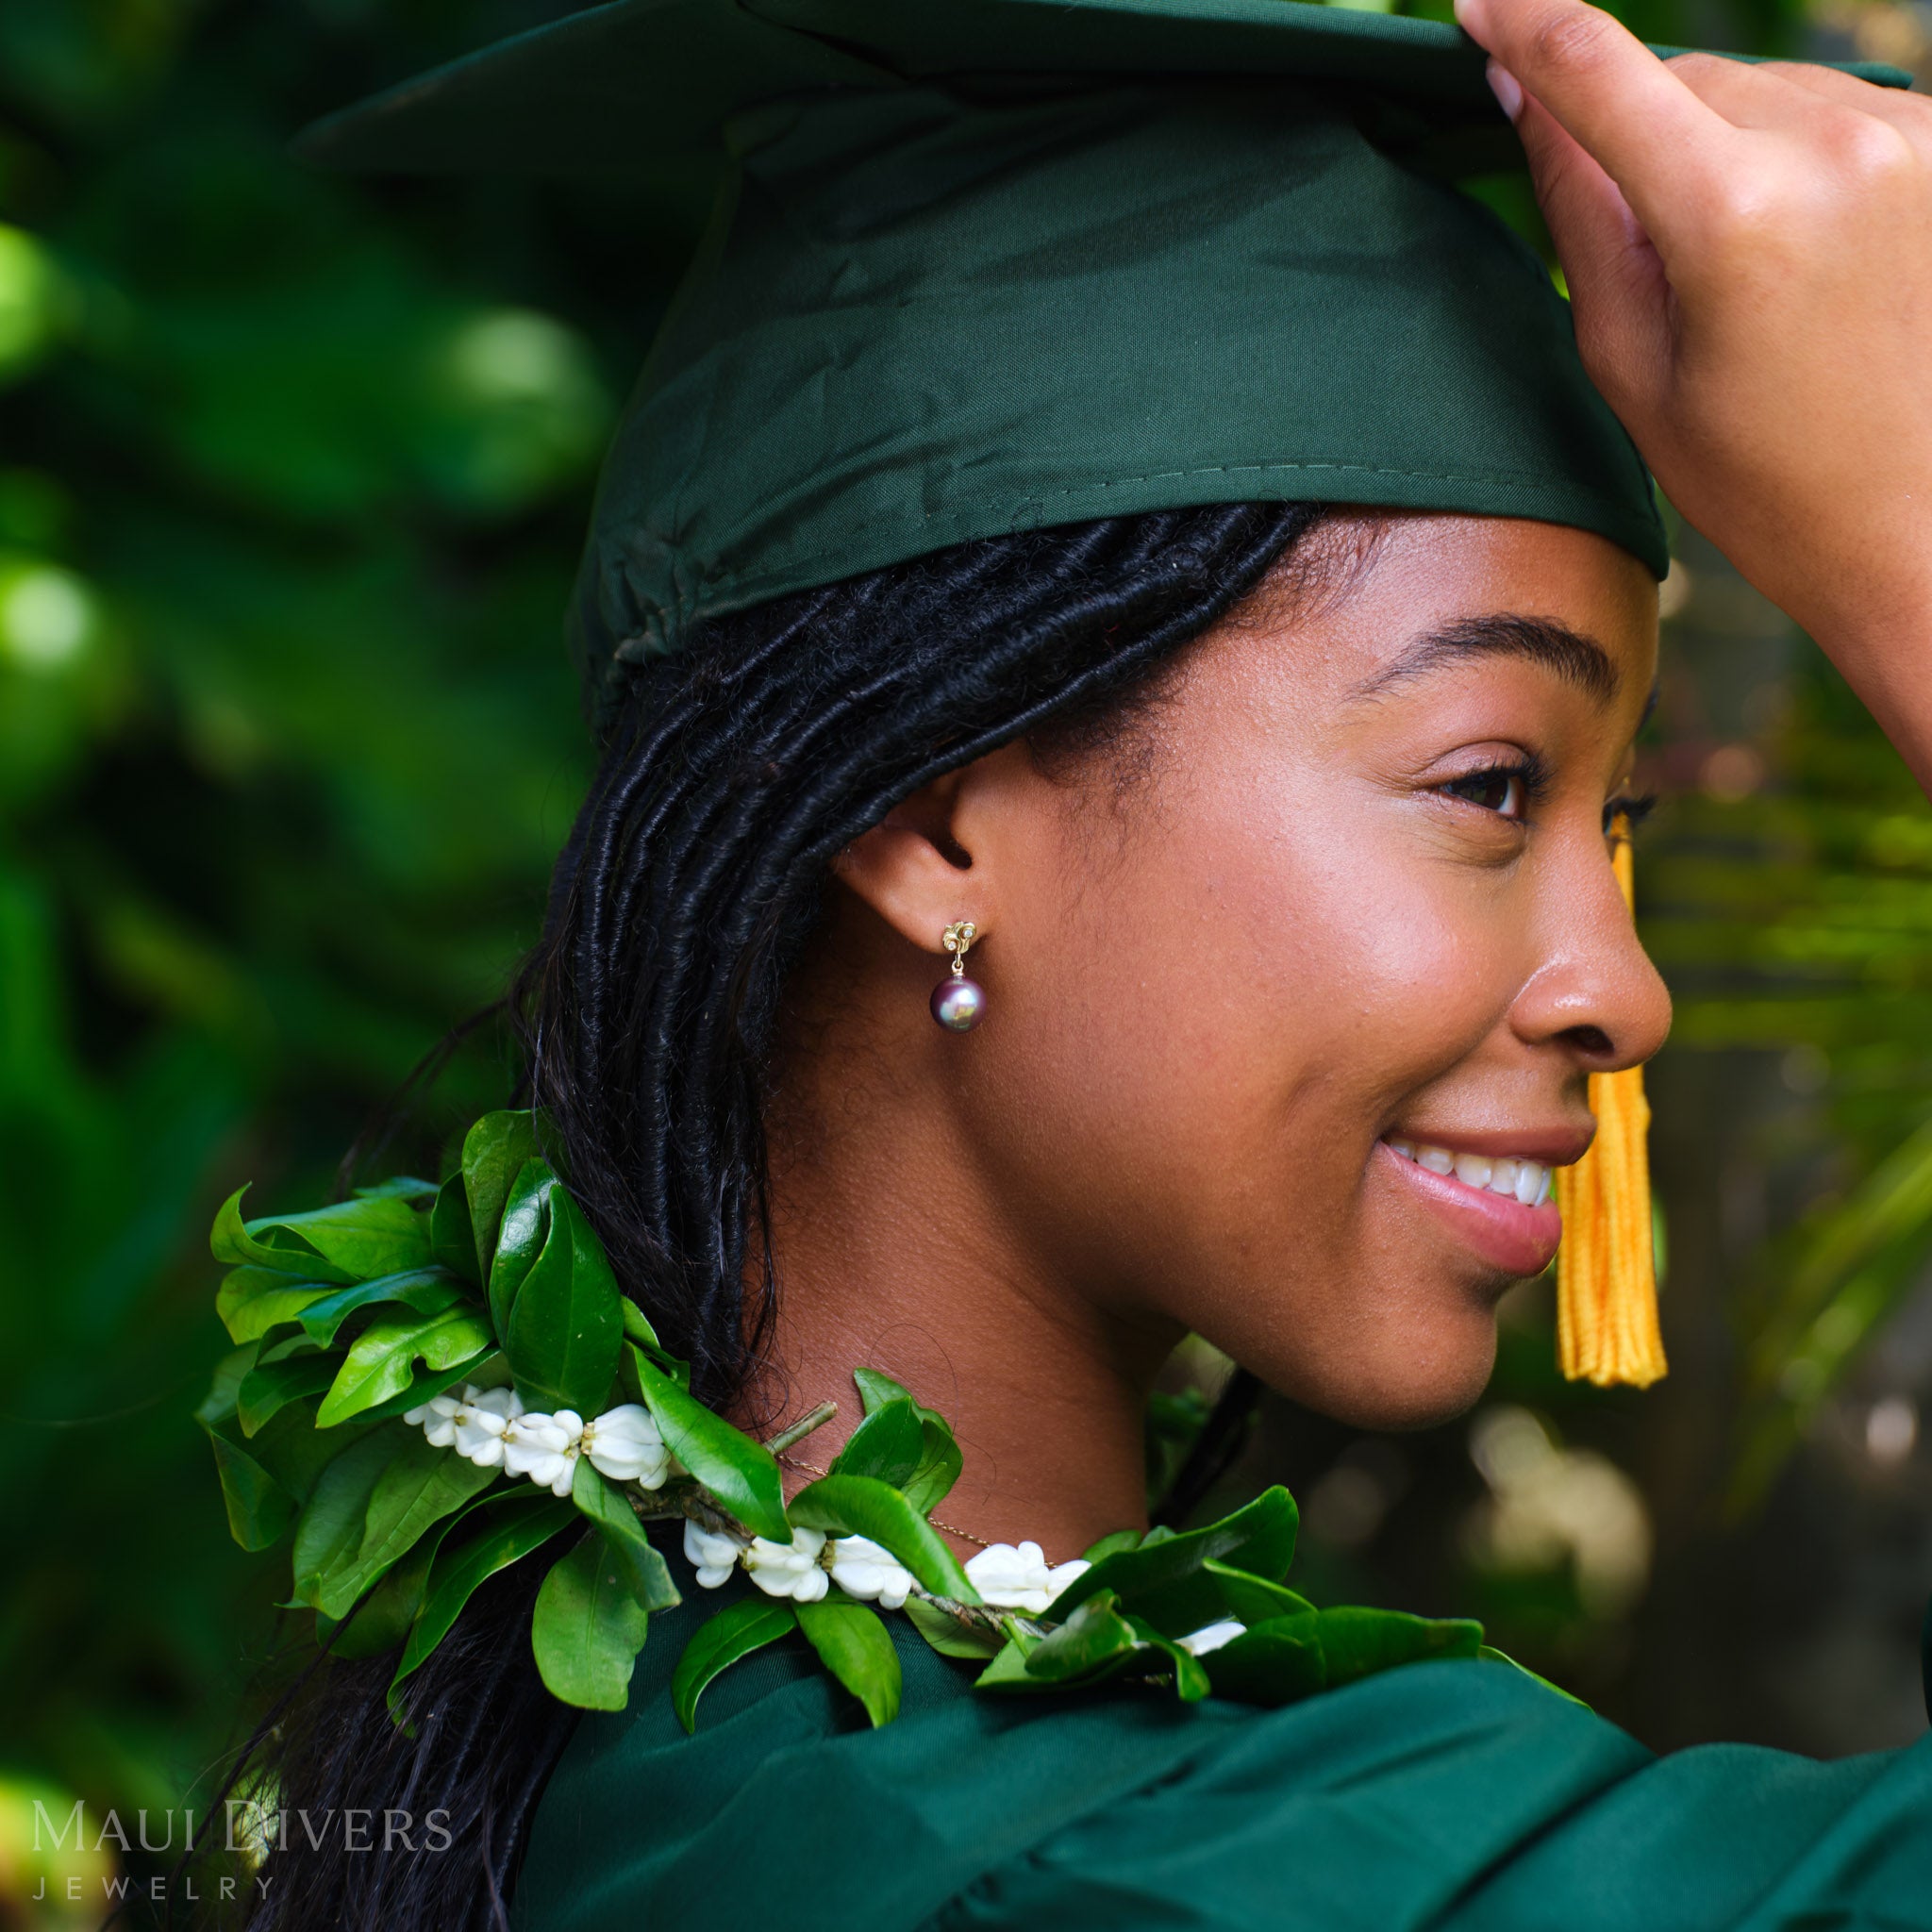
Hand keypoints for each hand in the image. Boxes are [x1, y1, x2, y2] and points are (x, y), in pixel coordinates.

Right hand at [1456, 0, 1931, 786]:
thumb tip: (1528, 95)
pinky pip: (1827, 107)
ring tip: (1745, 279)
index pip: (1596, 66)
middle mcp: (1833, 141)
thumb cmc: (1761, 478)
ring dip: (1718, 147)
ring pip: (1755, 87)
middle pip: (1682, 77)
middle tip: (1653, 261)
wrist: (1917, 527)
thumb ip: (1579, 214)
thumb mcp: (1632, 364)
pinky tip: (1803, 256)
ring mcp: (1908, 130)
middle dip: (1638, 135)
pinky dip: (1788, 155)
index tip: (1476, 6)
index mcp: (1731, 211)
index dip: (1524, 21)